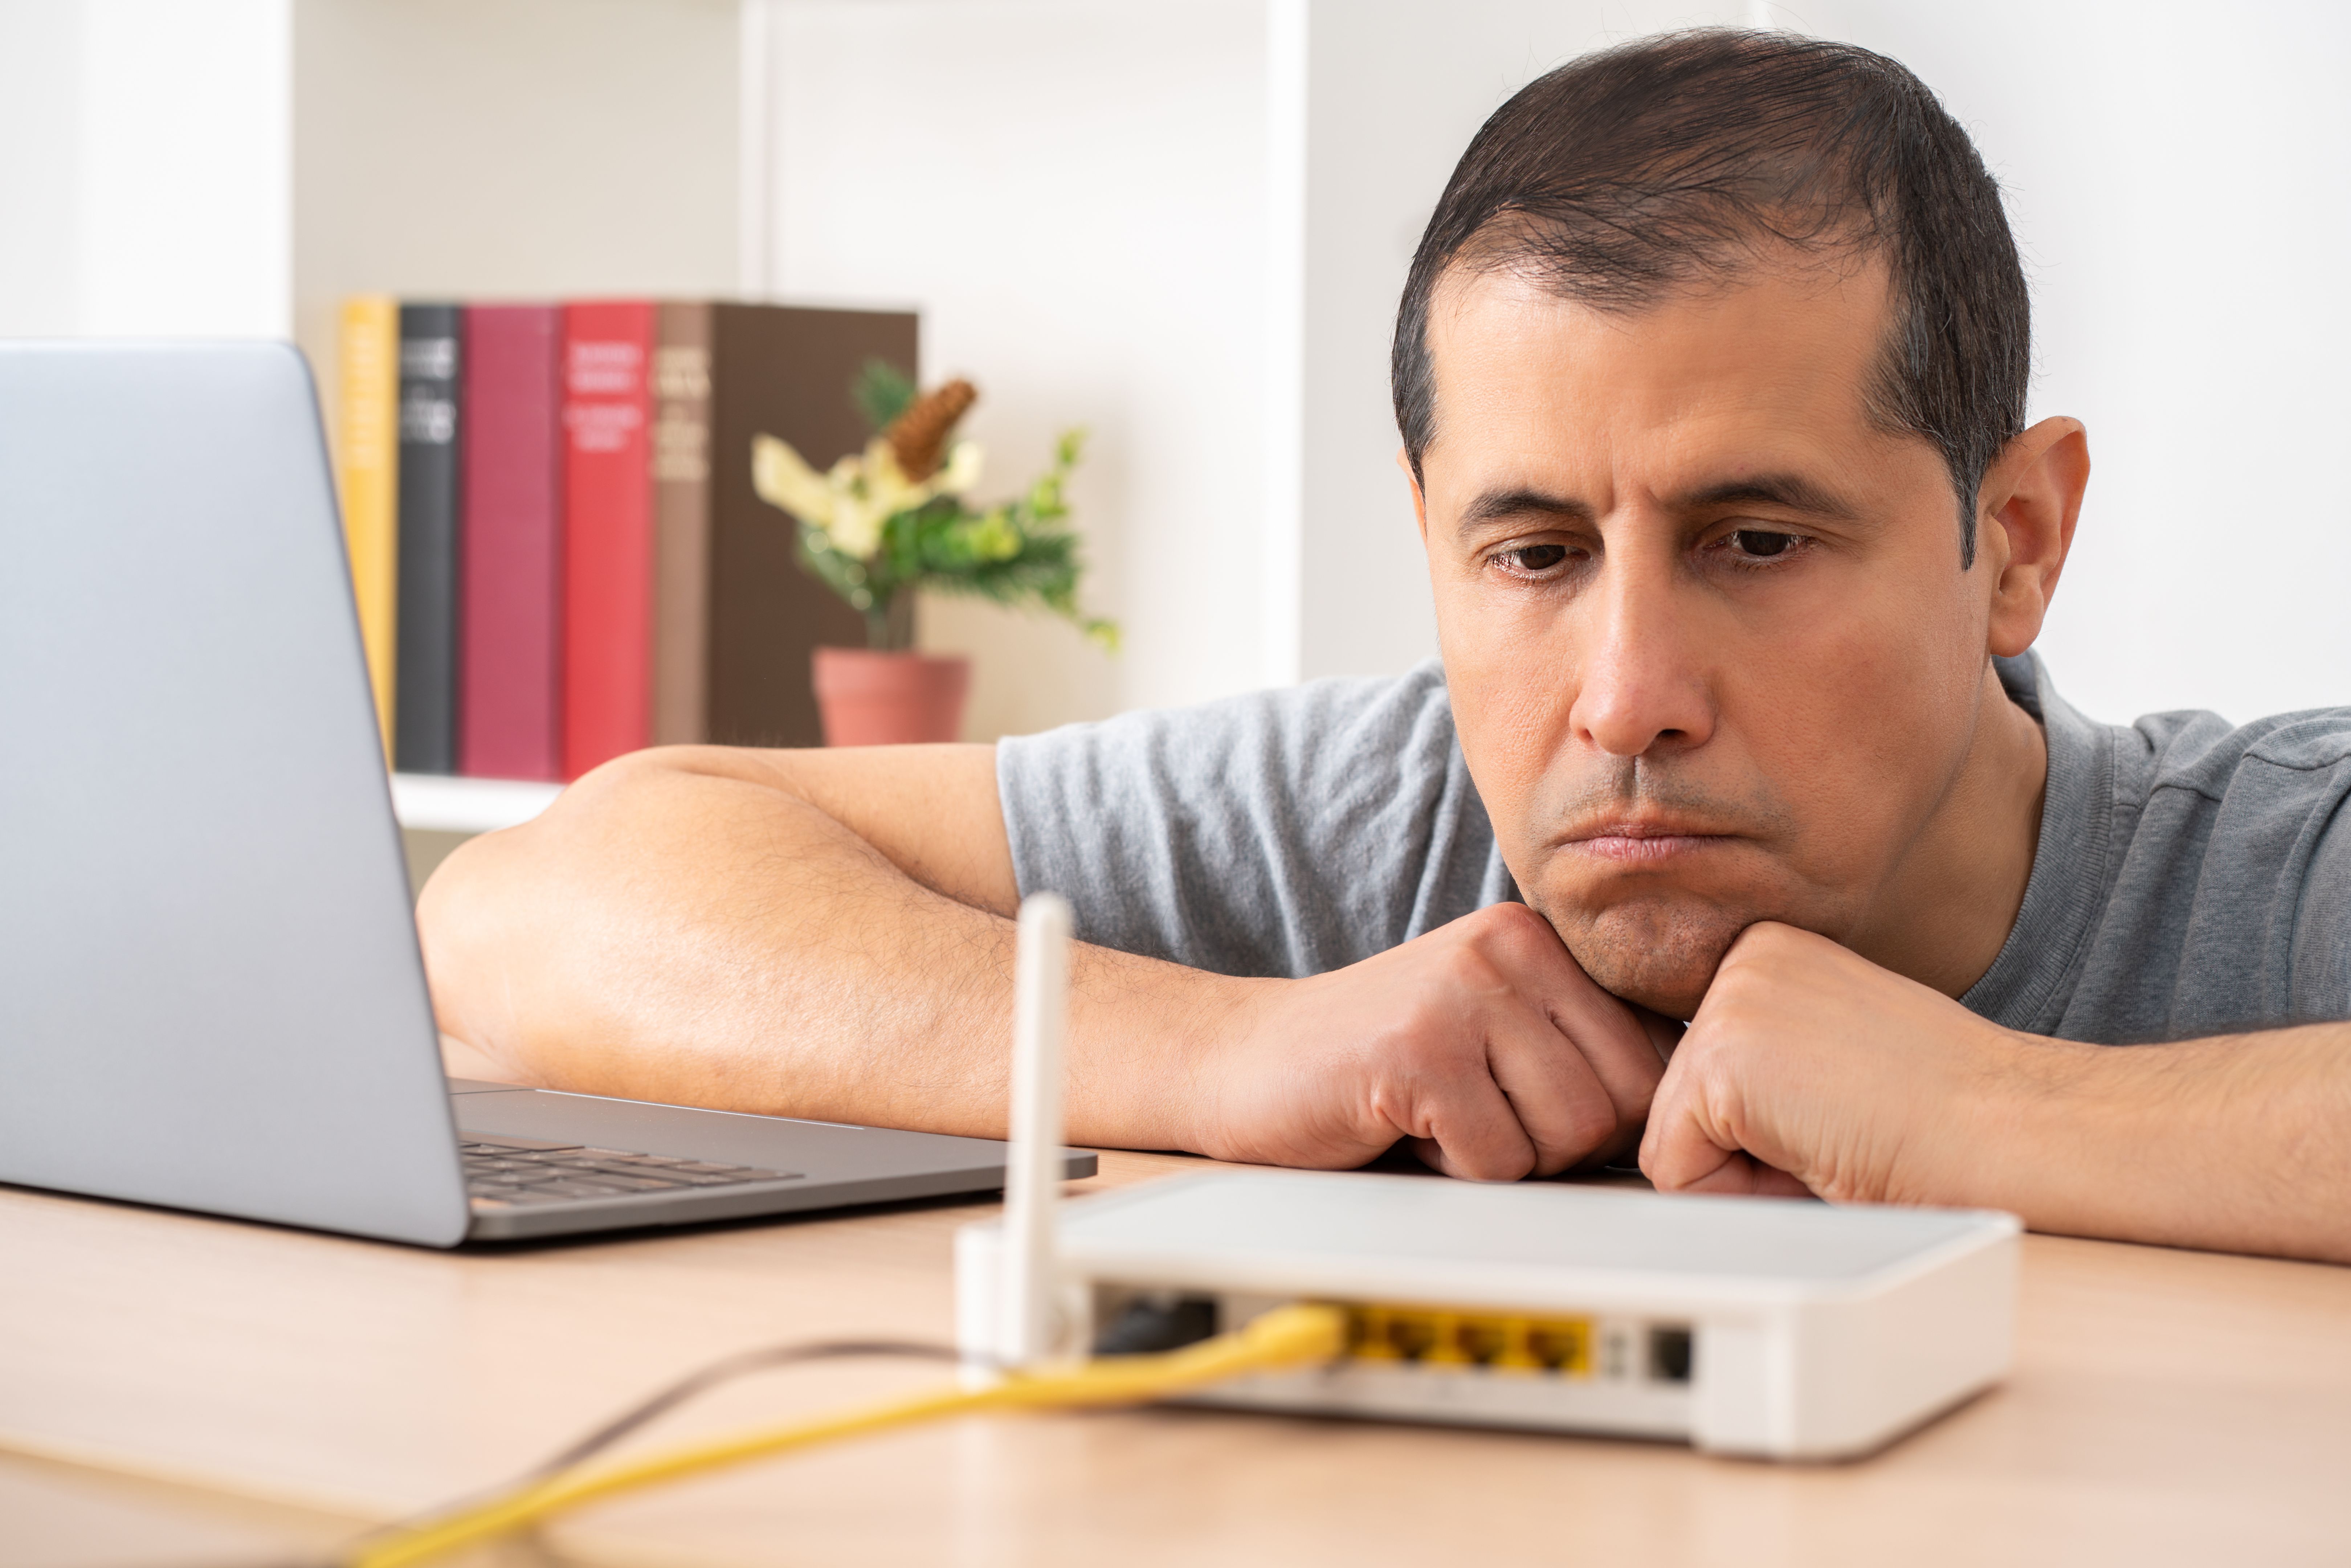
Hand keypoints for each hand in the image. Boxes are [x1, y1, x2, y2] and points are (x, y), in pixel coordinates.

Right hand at [1193, 903, 1676, 1179]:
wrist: (1247, 1062)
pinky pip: (1499, 1161)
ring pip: (1568, 1134)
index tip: (1541, 1113)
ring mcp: (1460, 994)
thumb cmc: (1382, 1065)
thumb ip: (1579, 1047)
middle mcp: (1508, 948)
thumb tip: (1689, 1110)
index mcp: (1538, 940)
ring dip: (1507, 1157)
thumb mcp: (1494, 1030)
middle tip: (1485, 1120)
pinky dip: (1456, 1170)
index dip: (1609, 1114)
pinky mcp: (1417, 1052)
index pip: (1653, 1052)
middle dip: (1563, 1142)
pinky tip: (1409, 1129)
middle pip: (1620, 1099)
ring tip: (1445, 1118)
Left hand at [1639, 921, 2033, 1204]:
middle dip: (1747, 1153)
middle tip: (1839, 1134)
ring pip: (1672, 1138)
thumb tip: (1690, 1118)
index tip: (1839, 1114)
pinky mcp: (1721, 1055)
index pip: (1701, 1072)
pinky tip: (1817, 1152)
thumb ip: (1762, 1066)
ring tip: (1832, 1140)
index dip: (1762, 1128)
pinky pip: (1673, 1169)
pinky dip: (1739, 1193)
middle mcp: (1743, 959)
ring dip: (1748, 1175)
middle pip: (1676, 1104)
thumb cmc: (1945, 1118)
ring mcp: (1729, 999)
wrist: (2012, 1130)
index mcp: (1771, 956)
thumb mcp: (1828, 1063)